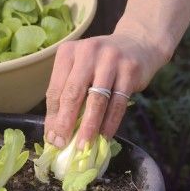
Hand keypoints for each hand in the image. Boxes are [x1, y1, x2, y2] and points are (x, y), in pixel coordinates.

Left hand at [44, 29, 167, 147]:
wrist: (137, 44)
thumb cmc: (100, 63)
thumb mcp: (80, 70)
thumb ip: (67, 95)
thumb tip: (55, 132)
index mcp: (68, 52)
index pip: (55, 89)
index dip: (52, 116)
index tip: (52, 137)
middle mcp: (87, 52)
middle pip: (73, 93)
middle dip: (66, 122)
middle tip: (63, 144)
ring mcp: (110, 60)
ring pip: (96, 100)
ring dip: (89, 126)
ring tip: (83, 145)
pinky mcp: (130, 70)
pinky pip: (117, 103)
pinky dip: (110, 123)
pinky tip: (104, 136)